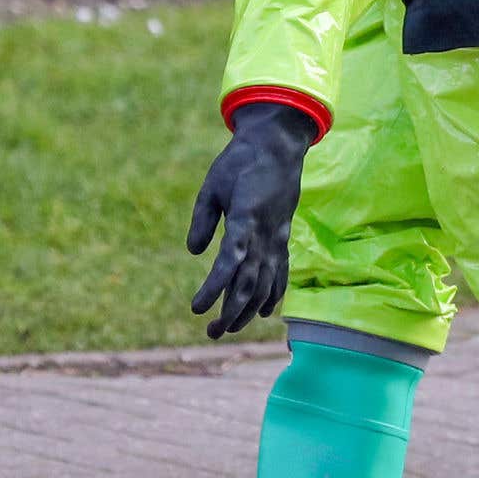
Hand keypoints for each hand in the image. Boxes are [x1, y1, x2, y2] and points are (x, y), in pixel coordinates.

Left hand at [185, 101, 319, 337]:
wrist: (279, 144)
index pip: (231, 262)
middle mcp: (267, 234)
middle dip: (232, 312)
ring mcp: (279, 237)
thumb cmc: (240, 161)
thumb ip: (202, 219)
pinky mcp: (284, 236)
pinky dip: (273, 294)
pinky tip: (263, 312)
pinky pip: (281, 272)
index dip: (215, 288)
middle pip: (251, 282)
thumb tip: (194, 251)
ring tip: (228, 329)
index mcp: (246, 218)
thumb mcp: (212, 184)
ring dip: (249, 310)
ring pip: (267, 283)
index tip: (196, 308)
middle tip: (211, 333)